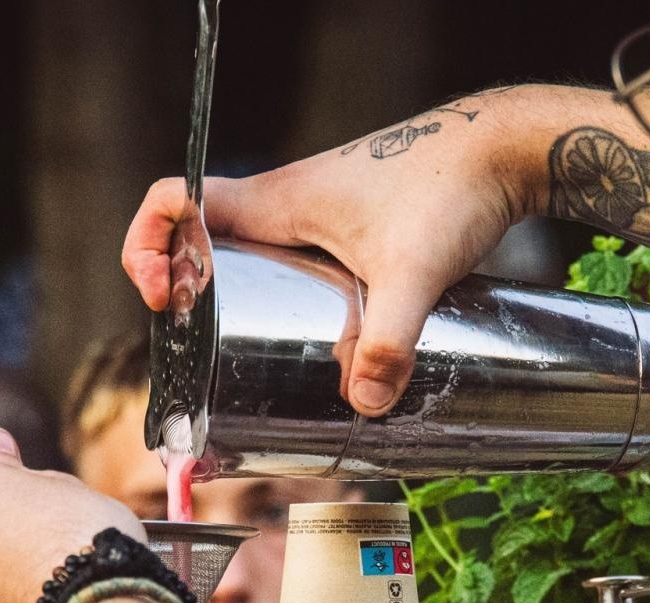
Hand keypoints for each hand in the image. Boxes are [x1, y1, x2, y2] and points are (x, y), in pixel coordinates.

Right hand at [122, 89, 538, 416]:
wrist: (503, 151)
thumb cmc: (451, 188)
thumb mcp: (415, 272)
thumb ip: (388, 340)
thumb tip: (364, 405)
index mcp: (274, 202)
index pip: (173, 200)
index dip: (145, 245)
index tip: (160, 299)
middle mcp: (284, 205)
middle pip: (199, 241)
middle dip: (183, 293)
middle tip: (198, 349)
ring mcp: (316, 218)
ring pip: (247, 258)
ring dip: (229, 299)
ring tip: (241, 360)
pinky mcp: (349, 234)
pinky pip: (290, 266)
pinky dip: (280, 299)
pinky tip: (312, 345)